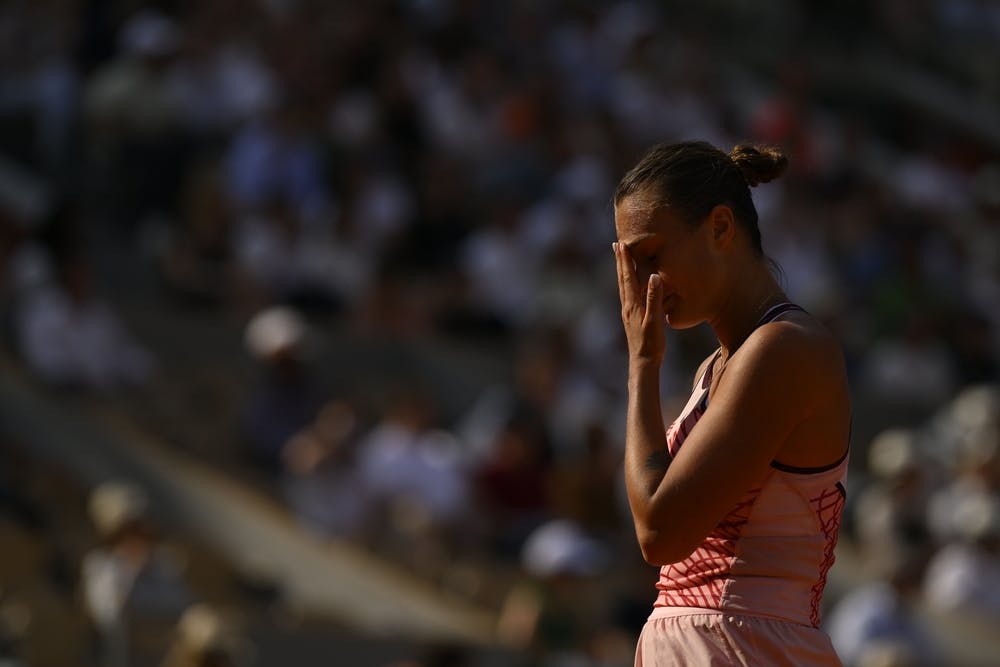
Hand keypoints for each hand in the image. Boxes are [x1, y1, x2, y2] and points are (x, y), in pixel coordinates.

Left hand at [614, 242, 664, 365]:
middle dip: (620, 261)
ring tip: (620, 258)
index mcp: (632, 304)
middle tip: (616, 244)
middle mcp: (627, 306)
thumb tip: (654, 276)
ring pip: (623, 286)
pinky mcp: (631, 317)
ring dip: (621, 270)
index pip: (628, 277)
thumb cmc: (651, 343)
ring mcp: (628, 312)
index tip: (622, 244)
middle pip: (622, 278)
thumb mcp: (654, 320)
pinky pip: (627, 294)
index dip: (625, 260)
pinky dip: (626, 283)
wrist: (643, 362)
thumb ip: (654, 298)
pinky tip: (628, 283)